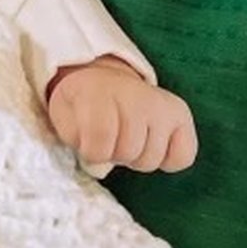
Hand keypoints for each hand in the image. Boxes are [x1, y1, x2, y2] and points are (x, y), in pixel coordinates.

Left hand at [47, 56, 197, 171]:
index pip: (100, 143)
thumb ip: (75, 141)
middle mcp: (135, 94)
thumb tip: (99, 166)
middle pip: (128, 152)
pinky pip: (182, 157)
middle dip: (114, 155)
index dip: (92, 154)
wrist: (104, 81)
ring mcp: (161, 103)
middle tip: (109, 140)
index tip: (88, 146)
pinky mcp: (181, 113)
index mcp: (99, 93)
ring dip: (136, 158)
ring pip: (151, 159)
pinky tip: (152, 145)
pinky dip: (168, 161)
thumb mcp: (64, 118)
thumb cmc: (82, 106)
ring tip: (127, 140)